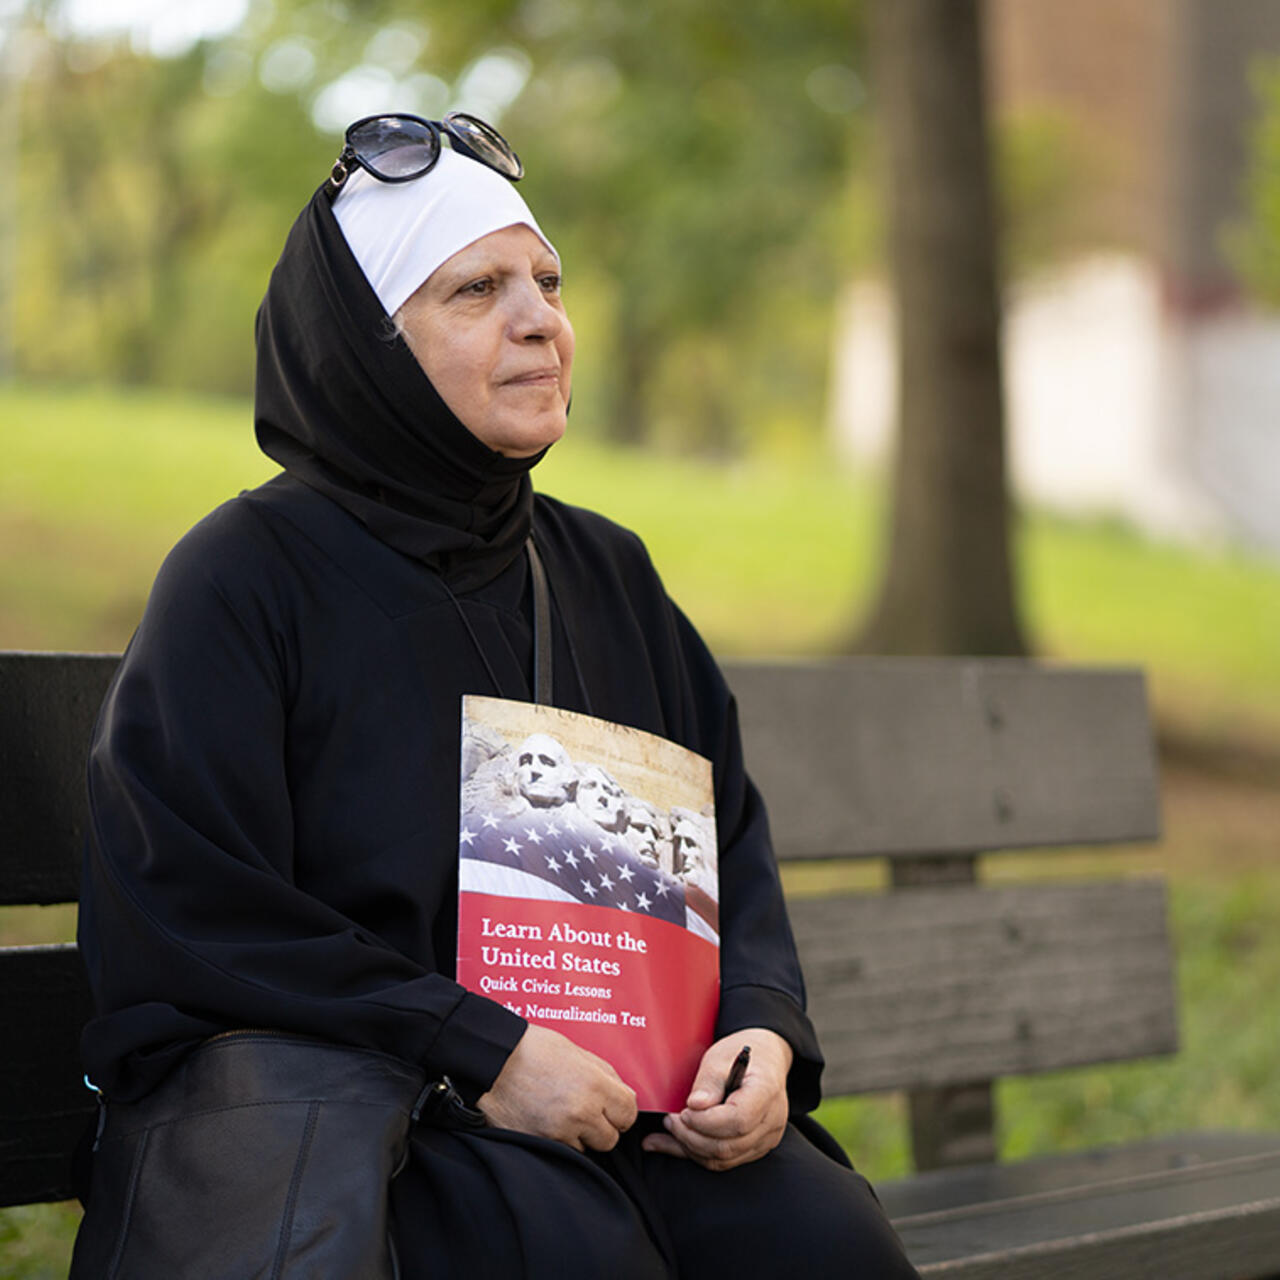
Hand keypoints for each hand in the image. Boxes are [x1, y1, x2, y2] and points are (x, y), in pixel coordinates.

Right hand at [477, 1023, 637, 1151]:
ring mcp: (559, 1132)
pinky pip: (561, 1152)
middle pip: (610, 1138)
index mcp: (595, 1085)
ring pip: (585, 1149)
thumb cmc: (532, 1049)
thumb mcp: (575, 1051)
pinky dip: (557, 1142)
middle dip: (601, 1127)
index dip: (621, 1111)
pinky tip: (546, 1121)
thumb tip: (621, 1092)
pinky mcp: (540, 1144)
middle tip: (584, 1111)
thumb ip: (603, 1074)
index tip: (612, 1109)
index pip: (629, 1113)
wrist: (491, 1061)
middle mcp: (581, 1112)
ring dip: (578, 1137)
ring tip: (559, 1113)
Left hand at [641, 1028, 791, 1170]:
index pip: (739, 1120)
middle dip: (692, 1137)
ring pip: (724, 1159)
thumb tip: (695, 1105)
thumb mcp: (721, 1057)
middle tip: (670, 1120)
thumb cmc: (743, 1056)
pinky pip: (724, 1161)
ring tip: (671, 1129)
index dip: (707, 1122)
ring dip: (691, 1148)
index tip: (685, 1111)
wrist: (766, 1060)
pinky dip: (697, 1154)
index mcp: (767, 1091)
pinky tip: (675, 1144)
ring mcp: (766, 1138)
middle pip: (729, 1145)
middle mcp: (772, 1120)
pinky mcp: (755, 1148)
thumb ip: (709, 1082)